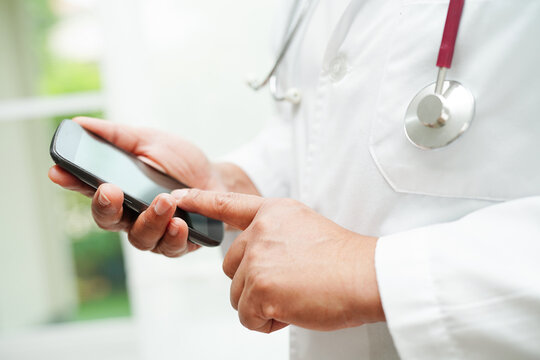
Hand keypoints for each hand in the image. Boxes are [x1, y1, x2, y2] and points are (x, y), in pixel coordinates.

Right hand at [49, 117, 235, 256]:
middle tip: (112, 190)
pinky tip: (180, 223)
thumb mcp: (149, 140)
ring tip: (165, 201)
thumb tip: (79, 122)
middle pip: (108, 220)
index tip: (58, 171)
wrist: (217, 177)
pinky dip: (173, 236)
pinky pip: (170, 248)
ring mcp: (153, 231)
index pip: (88, 188)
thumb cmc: (179, 161)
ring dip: (150, 220)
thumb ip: (117, 136)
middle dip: (106, 207)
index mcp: (118, 189)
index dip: (70, 181)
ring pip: (140, 238)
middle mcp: (130, 215)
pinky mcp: (178, 243)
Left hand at [173, 189, 384, 332]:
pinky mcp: (260, 288)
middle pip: (231, 266)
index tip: (175, 197)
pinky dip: (267, 322)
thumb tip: (254, 258)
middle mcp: (260, 231)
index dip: (199, 202)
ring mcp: (258, 258)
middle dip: (253, 283)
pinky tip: (292, 310)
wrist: (366, 275)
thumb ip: (274, 234)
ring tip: (295, 296)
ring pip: (238, 295)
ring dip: (262, 304)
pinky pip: (247, 317)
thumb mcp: (304, 228)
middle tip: (289, 284)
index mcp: (272, 212)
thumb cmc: (343, 259)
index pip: (227, 204)